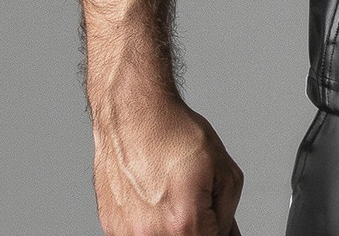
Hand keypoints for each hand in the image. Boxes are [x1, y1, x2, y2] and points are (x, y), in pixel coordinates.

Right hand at [92, 85, 244, 235]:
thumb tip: (227, 232)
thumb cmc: (174, 134)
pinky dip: (151, 221)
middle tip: (196, 198)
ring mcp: (126, 234)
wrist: (134, 115)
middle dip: (198, 224)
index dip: (220, 228)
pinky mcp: (111, 227)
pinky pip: (140, 233)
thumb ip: (227, 210)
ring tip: (173, 192)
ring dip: (172, 224)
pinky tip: (154, 194)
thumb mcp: (223, 168)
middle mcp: (150, 235)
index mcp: (183, 223)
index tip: (214, 216)